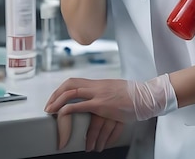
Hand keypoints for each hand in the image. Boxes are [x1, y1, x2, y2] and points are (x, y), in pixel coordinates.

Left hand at [44, 75, 177, 148]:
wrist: (146, 97)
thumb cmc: (134, 96)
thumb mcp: (116, 91)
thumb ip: (105, 94)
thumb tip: (97, 101)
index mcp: (99, 83)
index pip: (75, 81)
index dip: (62, 89)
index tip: (55, 98)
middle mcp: (97, 86)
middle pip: (70, 84)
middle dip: (56, 94)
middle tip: (48, 106)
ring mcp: (99, 94)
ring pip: (72, 92)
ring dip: (58, 102)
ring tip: (51, 112)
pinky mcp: (102, 105)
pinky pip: (80, 105)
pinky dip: (68, 109)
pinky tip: (62, 114)